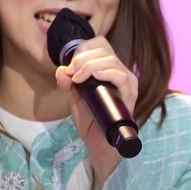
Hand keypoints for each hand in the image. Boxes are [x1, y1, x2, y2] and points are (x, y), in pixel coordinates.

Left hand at [54, 36, 137, 188]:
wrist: (99, 145)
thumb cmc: (91, 121)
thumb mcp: (75, 99)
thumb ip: (68, 84)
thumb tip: (60, 70)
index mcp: (109, 70)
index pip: (101, 45)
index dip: (84, 48)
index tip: (70, 64)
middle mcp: (121, 73)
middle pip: (104, 50)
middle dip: (83, 58)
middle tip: (72, 73)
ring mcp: (127, 83)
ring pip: (111, 61)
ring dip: (90, 65)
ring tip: (78, 78)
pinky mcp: (130, 95)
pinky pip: (121, 76)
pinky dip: (106, 72)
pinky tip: (94, 76)